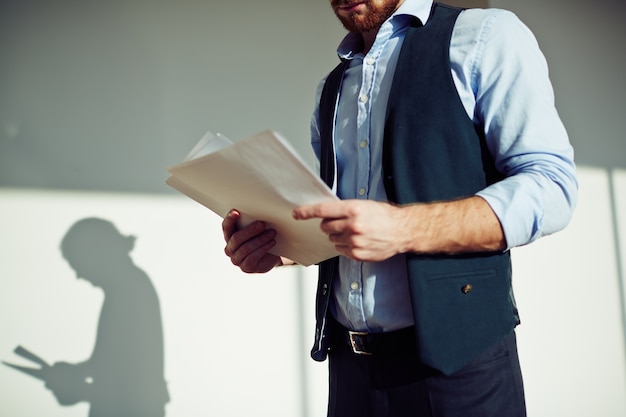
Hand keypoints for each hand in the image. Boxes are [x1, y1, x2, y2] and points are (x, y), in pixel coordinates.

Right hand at [222, 210, 281, 272]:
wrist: (271, 256)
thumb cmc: (261, 239)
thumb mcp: (256, 229)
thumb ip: (252, 221)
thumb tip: (259, 212)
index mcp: (229, 236)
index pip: (226, 227)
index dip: (230, 220)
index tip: (236, 212)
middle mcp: (230, 248)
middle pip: (236, 238)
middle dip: (250, 230)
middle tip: (262, 223)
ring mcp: (236, 259)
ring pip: (246, 248)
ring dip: (260, 239)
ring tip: (272, 233)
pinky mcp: (246, 267)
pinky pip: (252, 257)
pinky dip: (263, 248)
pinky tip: (272, 243)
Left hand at [293, 200, 407, 261]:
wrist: (402, 230)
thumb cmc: (385, 216)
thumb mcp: (364, 205)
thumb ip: (345, 209)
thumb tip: (325, 213)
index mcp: (354, 209)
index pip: (323, 210)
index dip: (307, 212)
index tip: (297, 213)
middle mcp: (353, 225)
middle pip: (325, 226)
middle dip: (328, 224)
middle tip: (340, 222)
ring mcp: (355, 242)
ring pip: (332, 239)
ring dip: (337, 235)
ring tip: (353, 232)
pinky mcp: (358, 254)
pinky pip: (340, 250)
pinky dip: (345, 245)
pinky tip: (357, 241)